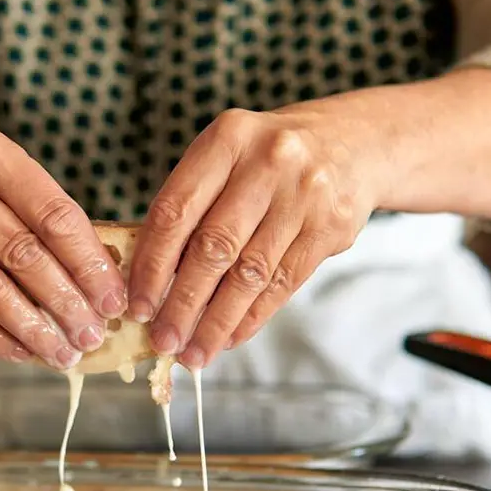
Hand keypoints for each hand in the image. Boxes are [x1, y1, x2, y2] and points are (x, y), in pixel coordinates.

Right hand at [0, 123, 127, 368]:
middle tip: (92, 335)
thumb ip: (42, 215)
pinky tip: (21, 351)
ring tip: (63, 352)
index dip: (88, 262)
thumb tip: (98, 281)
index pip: (52, 214)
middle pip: (23, 254)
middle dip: (66, 302)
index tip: (113, 299)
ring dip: (33, 328)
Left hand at [127, 104, 385, 369]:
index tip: (137, 306)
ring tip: (194, 352)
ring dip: (216, 322)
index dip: (151, 264)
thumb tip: (153, 285)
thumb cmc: (268, 160)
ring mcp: (305, 195)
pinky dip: (252, 317)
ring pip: (249, 274)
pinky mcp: (331, 227)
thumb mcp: (228, 158)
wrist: (354, 144)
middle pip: (213, 247)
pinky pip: (283, 283)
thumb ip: (192, 207)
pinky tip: (230, 338)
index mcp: (227, 138)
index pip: (175, 210)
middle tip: (163, 341)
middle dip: (182, 304)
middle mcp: (268, 162)